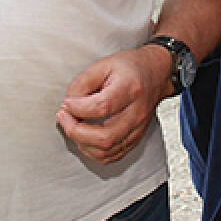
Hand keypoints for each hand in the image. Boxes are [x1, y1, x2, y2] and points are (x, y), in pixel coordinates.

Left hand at [56, 46, 172, 164]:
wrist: (155, 74)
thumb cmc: (130, 68)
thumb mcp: (104, 64)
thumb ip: (83, 83)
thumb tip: (69, 104)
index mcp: (130, 89)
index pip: (102, 107)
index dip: (78, 108)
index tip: (67, 103)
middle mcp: (136, 113)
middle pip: (105, 137)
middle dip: (76, 131)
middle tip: (65, 117)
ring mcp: (138, 129)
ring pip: (106, 151)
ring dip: (82, 143)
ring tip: (73, 126)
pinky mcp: (135, 139)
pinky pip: (111, 156)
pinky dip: (93, 151)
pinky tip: (85, 137)